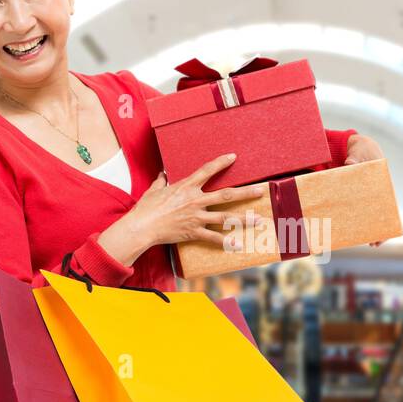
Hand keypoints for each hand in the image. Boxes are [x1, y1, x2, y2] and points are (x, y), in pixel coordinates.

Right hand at [124, 153, 267, 250]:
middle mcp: (196, 200)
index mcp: (187, 187)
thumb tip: (163, 174)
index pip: (207, 170)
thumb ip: (162, 181)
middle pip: (226, 195)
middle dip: (246, 193)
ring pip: (226, 218)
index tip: (233, 157)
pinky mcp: (193, 232)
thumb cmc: (146, 208)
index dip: (221, 162)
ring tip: (259, 220)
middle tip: (261, 191)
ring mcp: (196, 217)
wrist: (142, 226)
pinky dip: (226, 242)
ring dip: (244, 219)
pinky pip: (213, 238)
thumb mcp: (154, 190)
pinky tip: (238, 244)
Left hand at [344, 134, 387, 246]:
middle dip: (379, 230)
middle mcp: (377, 192)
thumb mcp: (359, 151)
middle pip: (380, 214)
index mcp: (382, 184)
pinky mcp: (357, 196)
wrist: (357, 147)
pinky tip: (351, 229)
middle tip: (374, 244)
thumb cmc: (362, 150)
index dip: (389, 220)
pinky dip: (356, 219)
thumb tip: (349, 163)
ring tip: (365, 243)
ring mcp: (367, 195)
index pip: (389, 205)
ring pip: (369, 215)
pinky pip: (357, 209)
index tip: (388, 231)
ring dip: (368, 228)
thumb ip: (355, 157)